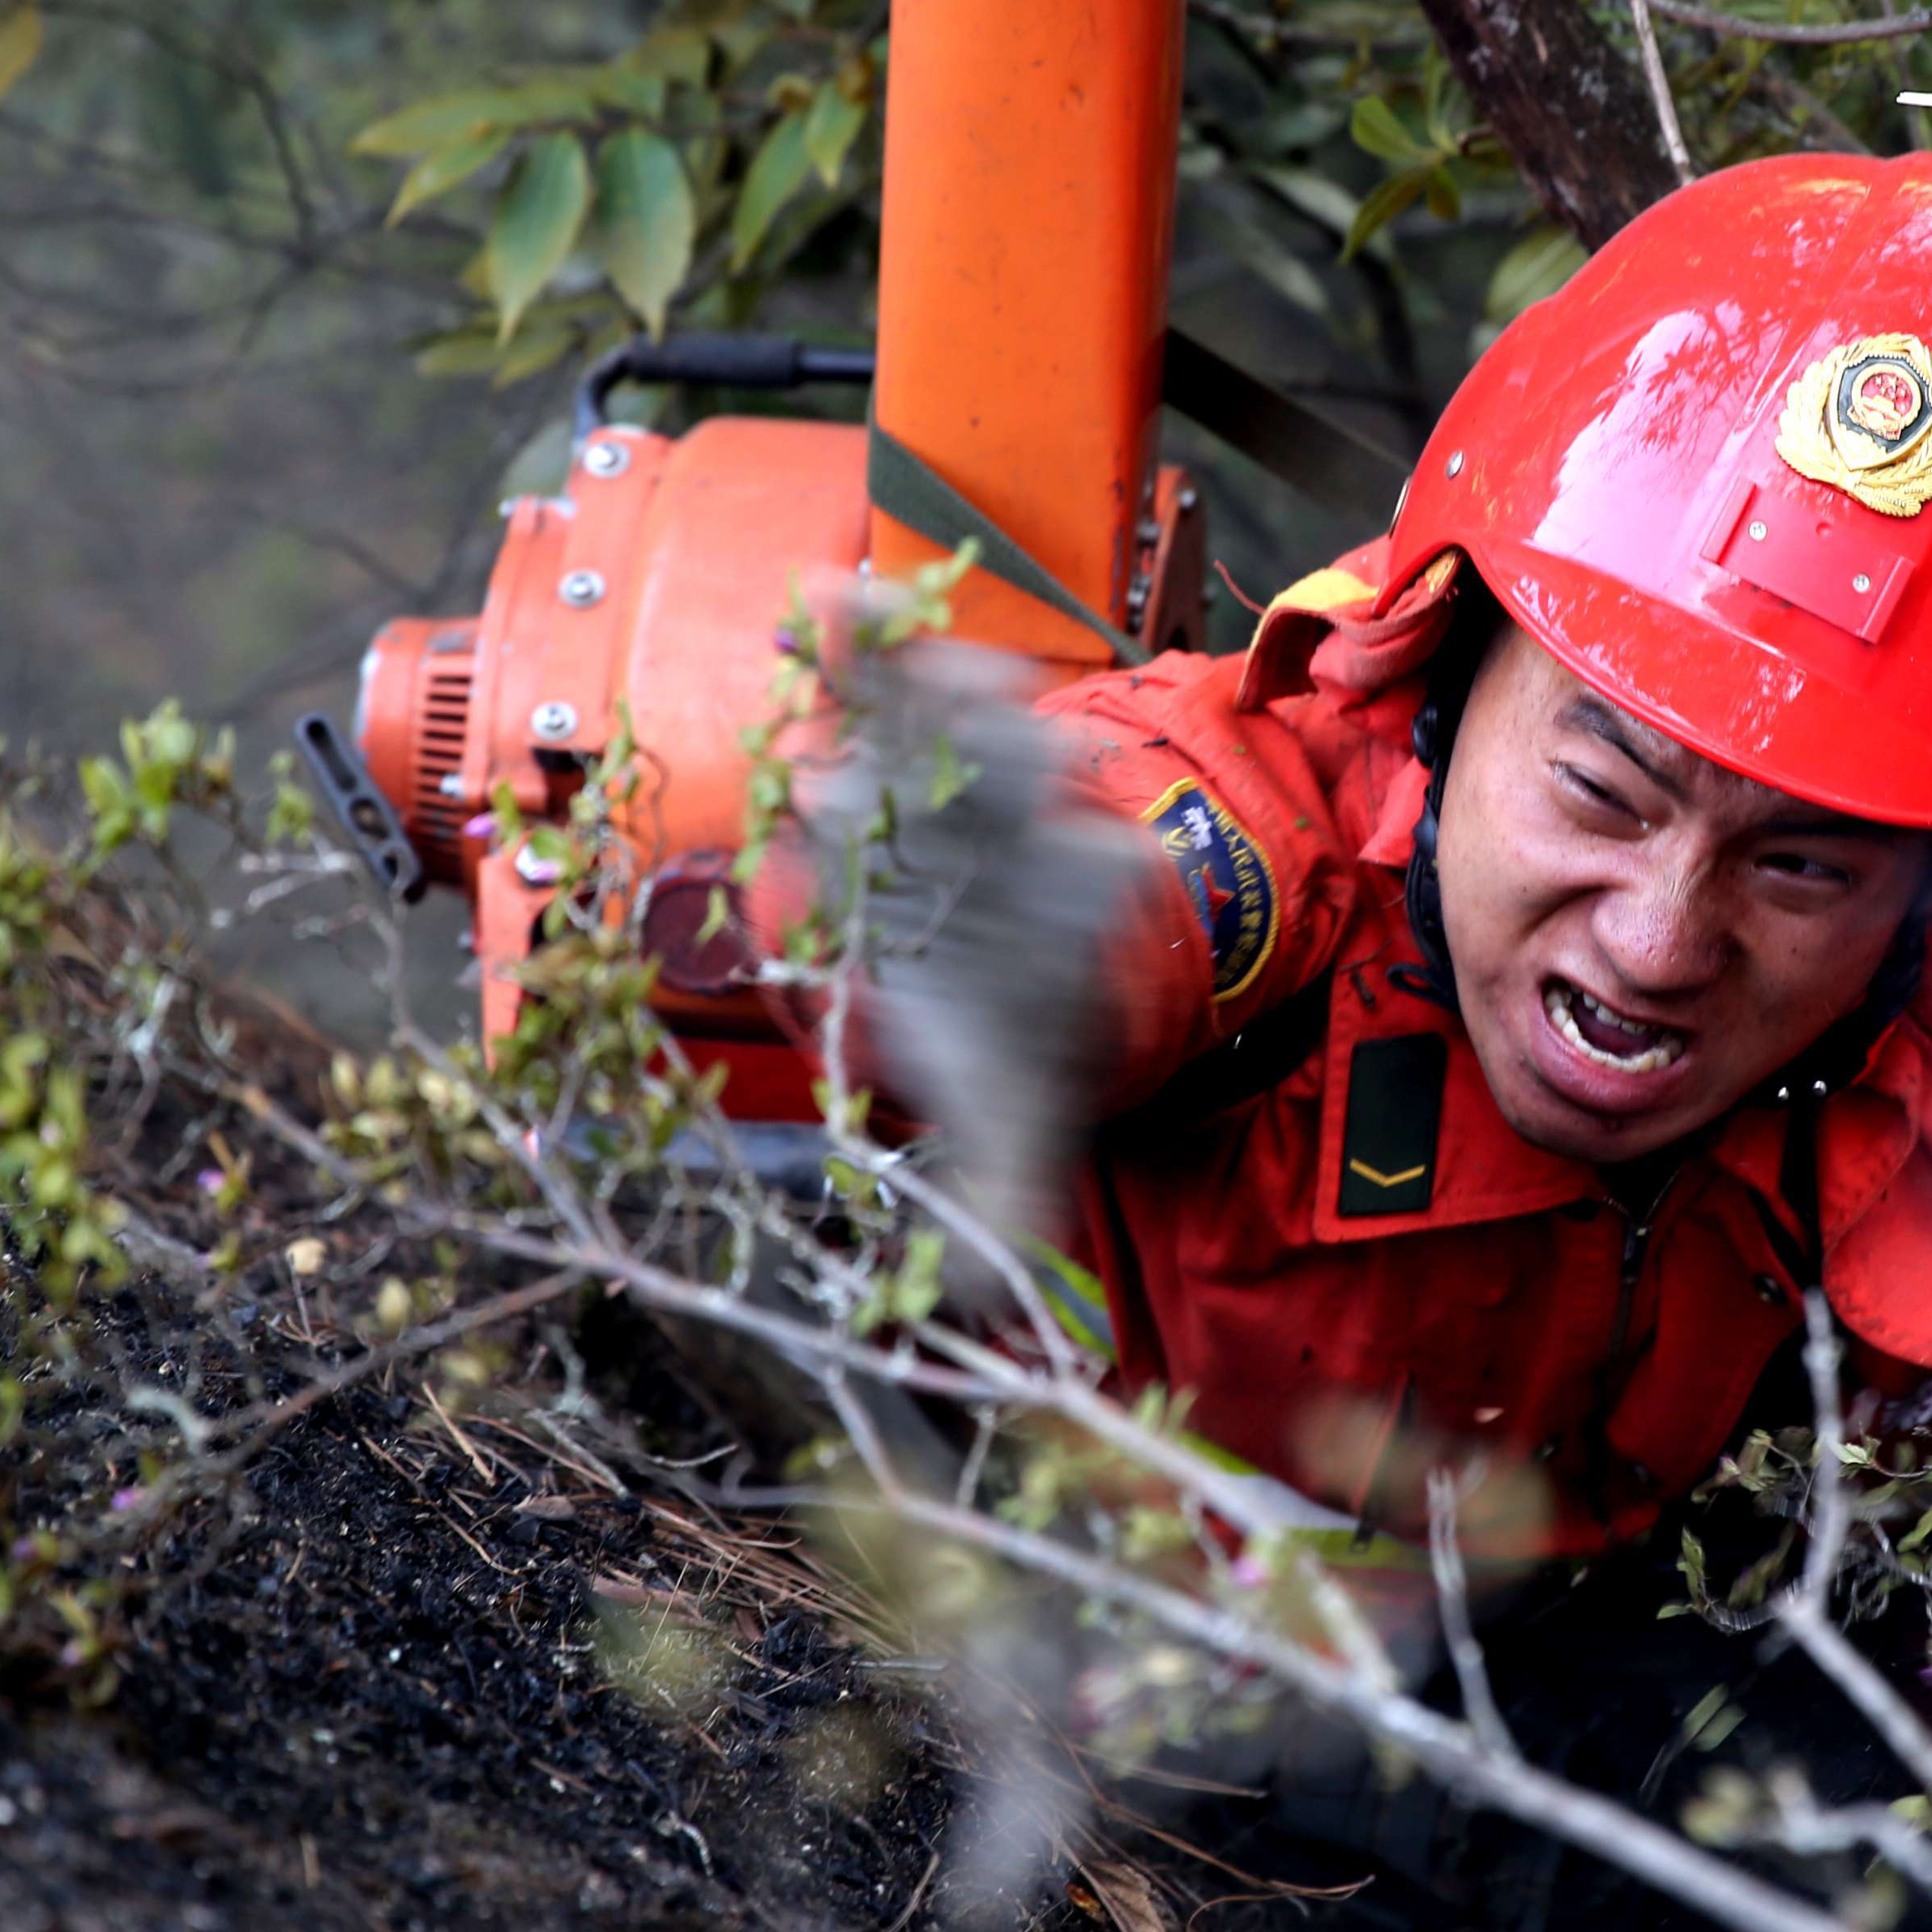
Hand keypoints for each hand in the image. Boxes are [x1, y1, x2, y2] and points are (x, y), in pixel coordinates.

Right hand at [792, 615, 1147, 1239]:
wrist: (996, 925)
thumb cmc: (1005, 1016)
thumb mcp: (1020, 1107)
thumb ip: (1011, 1194)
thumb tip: (997, 1328)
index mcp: (1080, 903)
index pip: (1106, 878)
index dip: (1102, 869)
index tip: (1100, 860)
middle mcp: (1039, 821)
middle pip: (1037, 774)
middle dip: (1009, 751)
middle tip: (988, 726)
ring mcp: (973, 769)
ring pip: (959, 710)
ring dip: (922, 670)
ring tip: (873, 624)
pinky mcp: (910, 735)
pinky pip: (887, 683)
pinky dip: (861, 645)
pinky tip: (825, 603)